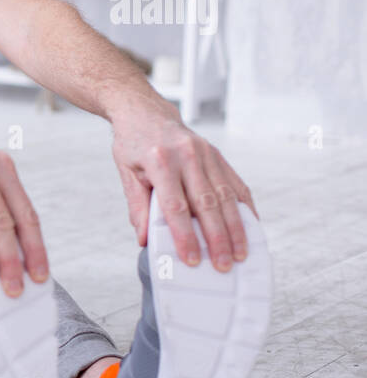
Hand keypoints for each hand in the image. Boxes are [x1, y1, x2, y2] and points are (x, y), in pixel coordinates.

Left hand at [110, 101, 258, 268]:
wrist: (145, 111)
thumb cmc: (133, 145)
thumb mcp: (126, 173)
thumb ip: (138, 206)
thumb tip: (145, 239)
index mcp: (160, 161)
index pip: (175, 206)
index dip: (185, 235)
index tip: (192, 259)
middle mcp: (187, 155)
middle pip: (207, 203)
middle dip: (217, 238)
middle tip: (224, 265)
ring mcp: (206, 153)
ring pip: (226, 196)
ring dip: (236, 228)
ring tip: (241, 253)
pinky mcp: (217, 155)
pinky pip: (236, 184)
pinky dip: (244, 207)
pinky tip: (250, 226)